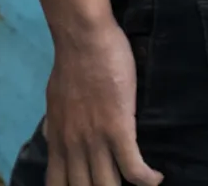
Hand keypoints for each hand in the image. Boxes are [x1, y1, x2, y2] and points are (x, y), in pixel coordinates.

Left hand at [41, 27, 159, 185]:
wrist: (82, 37)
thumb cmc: (72, 65)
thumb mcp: (54, 101)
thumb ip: (54, 125)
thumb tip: (51, 139)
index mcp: (57, 140)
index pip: (57, 184)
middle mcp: (73, 145)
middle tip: (116, 185)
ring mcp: (95, 139)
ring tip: (140, 184)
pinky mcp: (118, 128)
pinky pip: (133, 168)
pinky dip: (147, 179)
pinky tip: (156, 177)